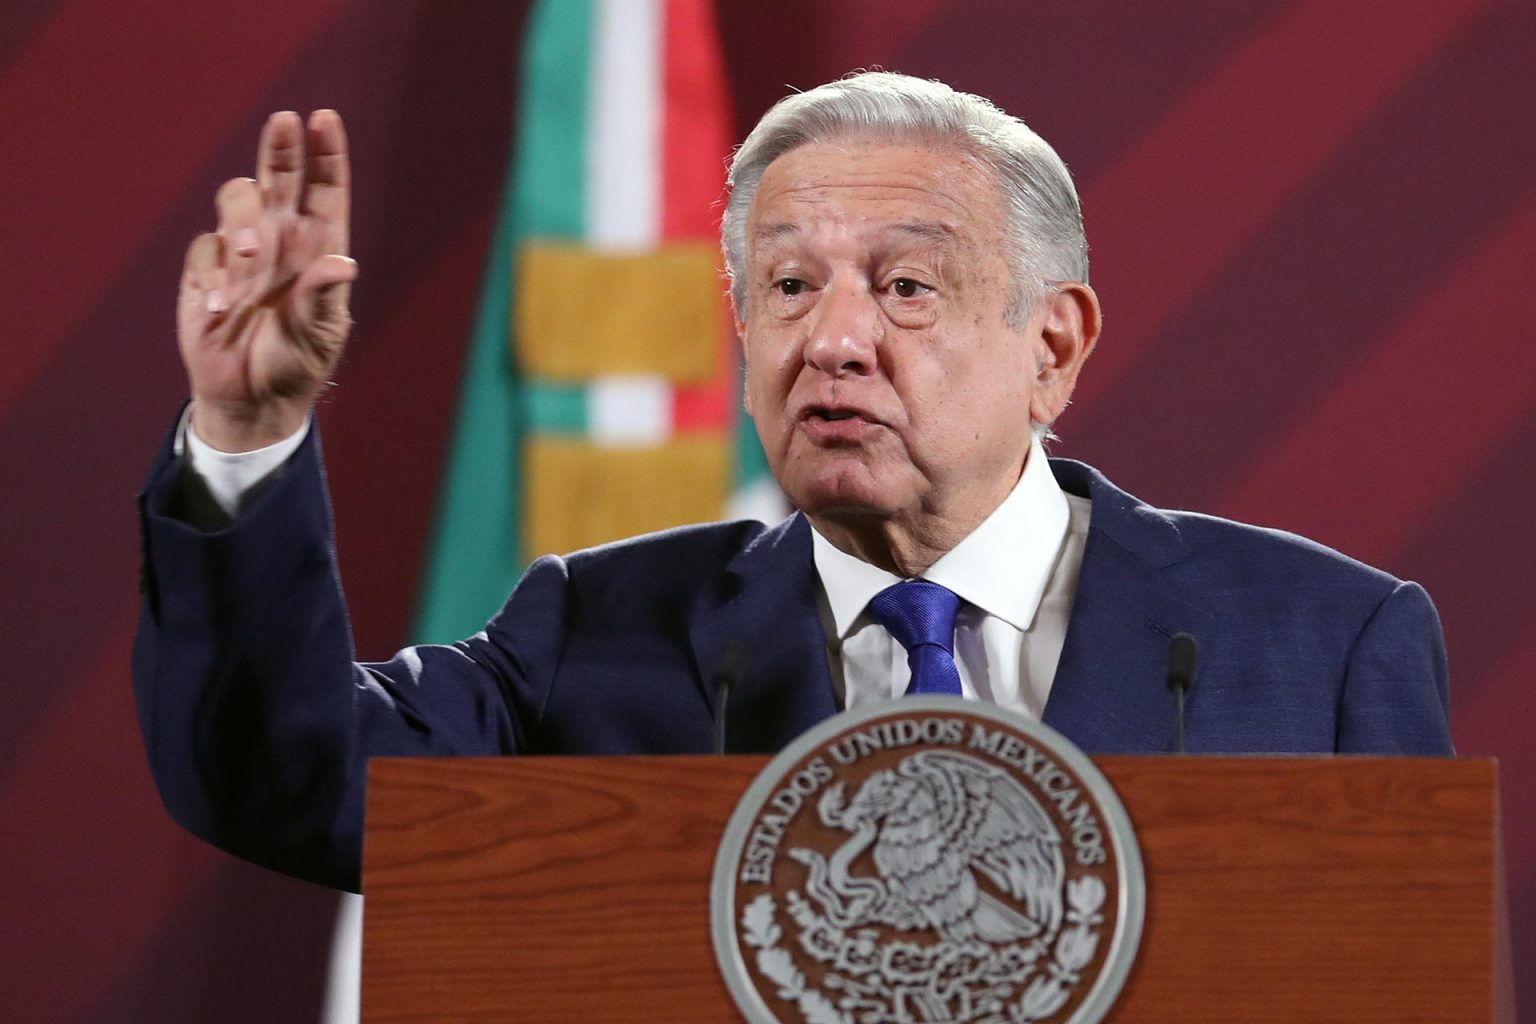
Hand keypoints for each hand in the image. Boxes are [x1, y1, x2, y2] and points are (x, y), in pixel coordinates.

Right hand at [178, 110, 357, 451]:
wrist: (253, 399)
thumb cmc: (297, 364)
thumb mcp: (319, 336)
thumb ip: (323, 297)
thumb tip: (342, 263)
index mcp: (320, 247)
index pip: (325, 190)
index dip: (325, 153)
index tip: (324, 119)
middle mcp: (282, 239)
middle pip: (278, 177)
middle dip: (281, 147)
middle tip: (283, 122)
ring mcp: (243, 251)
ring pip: (236, 202)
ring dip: (243, 223)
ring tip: (250, 262)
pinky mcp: (206, 271)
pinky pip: (204, 251)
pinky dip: (211, 274)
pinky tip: (218, 307)